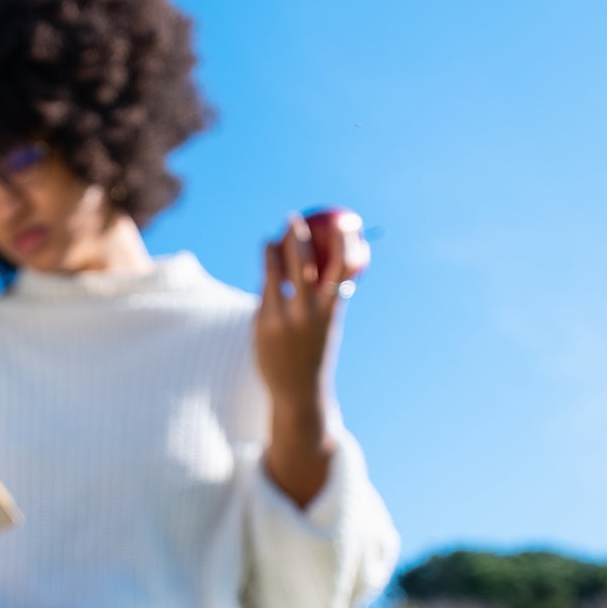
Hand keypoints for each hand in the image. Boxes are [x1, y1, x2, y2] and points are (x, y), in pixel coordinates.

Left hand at [255, 212, 345, 408]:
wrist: (297, 389)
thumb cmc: (316, 350)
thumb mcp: (327, 322)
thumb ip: (324, 294)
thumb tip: (321, 258)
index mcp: (332, 309)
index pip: (343, 266)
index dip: (345, 240)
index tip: (342, 221)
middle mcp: (308, 311)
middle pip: (302, 260)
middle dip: (297, 234)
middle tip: (292, 218)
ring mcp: (282, 317)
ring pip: (274, 271)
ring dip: (271, 250)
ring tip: (269, 241)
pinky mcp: (261, 323)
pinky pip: (263, 291)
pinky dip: (266, 279)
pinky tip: (267, 274)